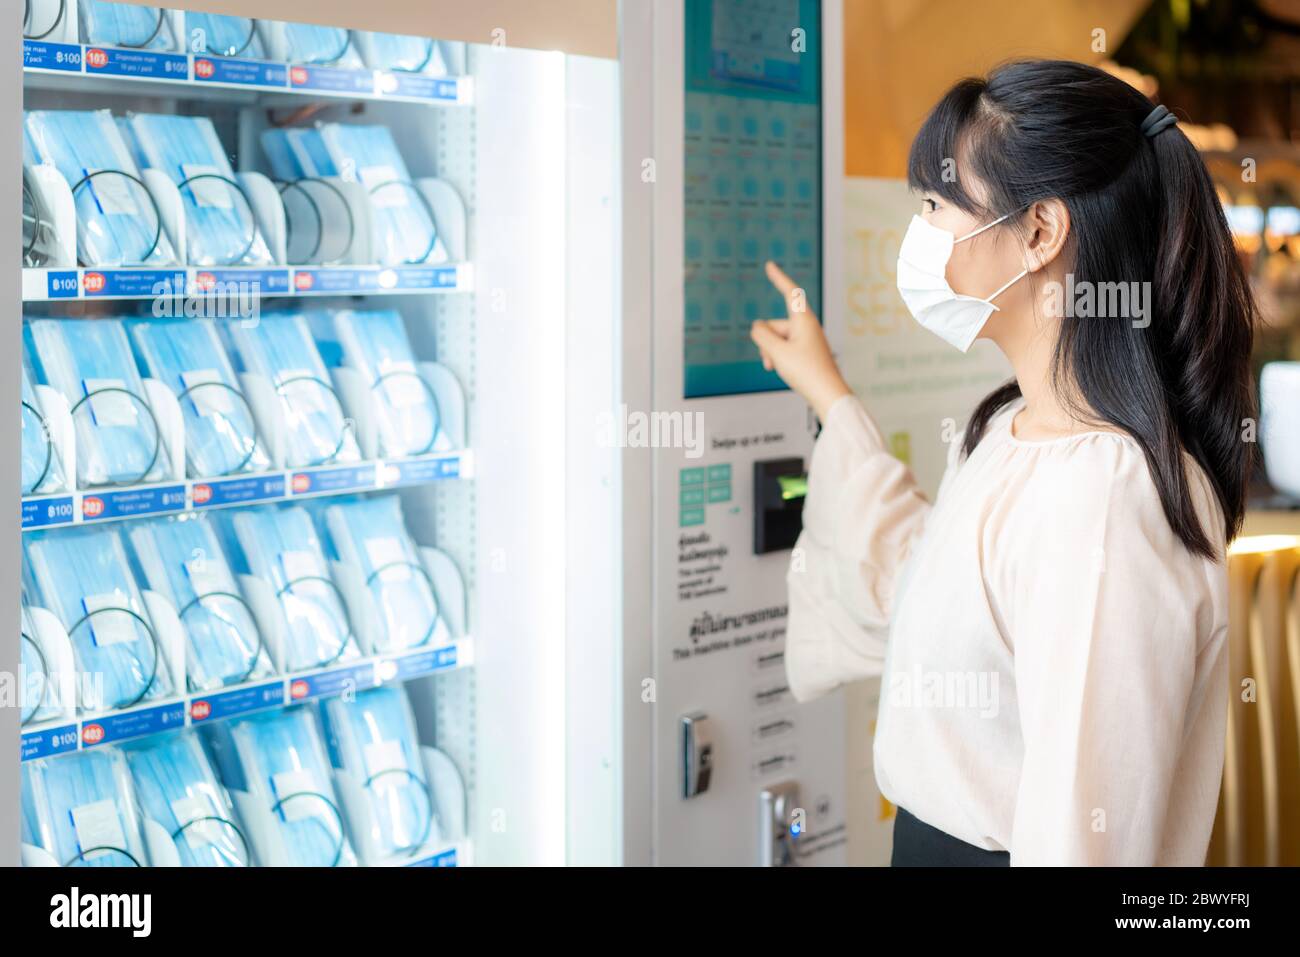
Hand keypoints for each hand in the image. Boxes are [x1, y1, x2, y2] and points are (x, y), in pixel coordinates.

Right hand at [751, 261, 851, 420]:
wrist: (828, 394)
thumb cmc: (806, 372)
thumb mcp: (776, 352)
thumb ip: (761, 335)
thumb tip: (757, 327)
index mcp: (803, 320)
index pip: (789, 292)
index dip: (778, 278)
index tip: (770, 265)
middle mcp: (807, 326)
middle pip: (775, 325)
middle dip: (766, 341)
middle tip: (770, 362)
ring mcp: (808, 339)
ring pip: (778, 339)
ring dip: (771, 352)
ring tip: (777, 369)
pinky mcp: (808, 352)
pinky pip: (786, 348)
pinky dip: (779, 357)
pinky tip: (782, 371)